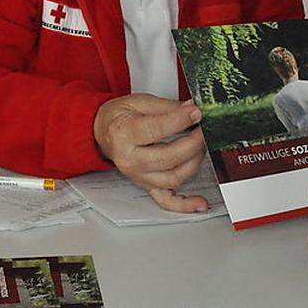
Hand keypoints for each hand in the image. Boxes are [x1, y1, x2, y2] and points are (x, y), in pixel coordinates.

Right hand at [93, 94, 208, 212]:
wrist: (104, 132)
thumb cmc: (120, 117)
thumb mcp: (140, 102)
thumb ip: (168, 107)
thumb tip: (191, 109)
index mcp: (123, 134)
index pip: (156, 130)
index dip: (180, 120)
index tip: (195, 112)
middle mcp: (129, 159)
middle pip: (168, 158)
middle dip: (192, 143)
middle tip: (203, 130)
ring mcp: (138, 176)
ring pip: (173, 178)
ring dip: (194, 163)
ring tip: (201, 147)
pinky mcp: (146, 186)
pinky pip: (166, 201)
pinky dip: (185, 204)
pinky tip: (200, 202)